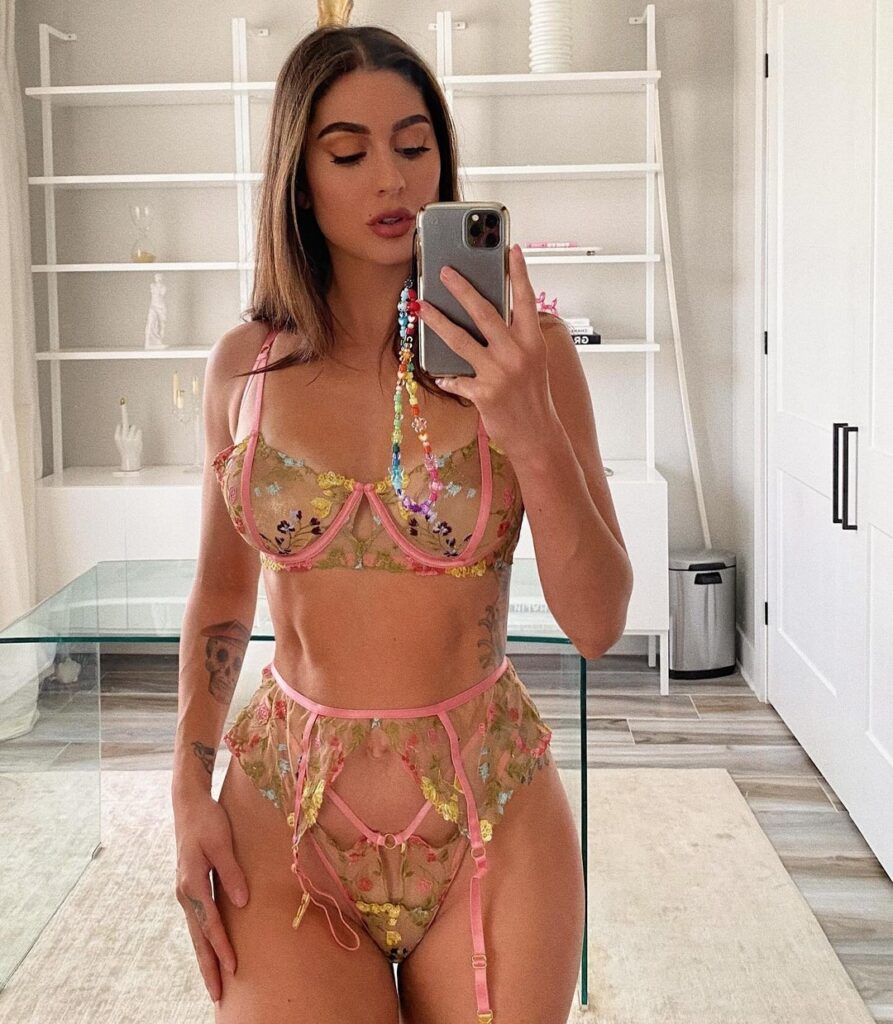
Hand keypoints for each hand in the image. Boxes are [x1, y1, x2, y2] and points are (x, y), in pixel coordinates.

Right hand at [174, 791, 248, 1003]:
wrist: (188, 803)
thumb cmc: (207, 820)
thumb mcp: (221, 843)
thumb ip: (231, 873)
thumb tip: (241, 903)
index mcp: (193, 884)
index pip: (210, 924)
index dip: (222, 948)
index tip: (233, 969)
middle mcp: (186, 892)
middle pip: (198, 938)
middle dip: (208, 967)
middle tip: (217, 996)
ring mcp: (186, 891)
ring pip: (196, 932)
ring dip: (205, 957)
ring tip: (214, 982)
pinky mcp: (190, 886)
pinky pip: (198, 920)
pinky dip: (204, 940)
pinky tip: (210, 949)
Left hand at [415, 244, 555, 457]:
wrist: (538, 435)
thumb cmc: (533, 397)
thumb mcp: (534, 361)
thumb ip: (516, 338)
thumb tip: (488, 318)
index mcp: (532, 341)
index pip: (525, 299)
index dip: (518, 273)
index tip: (510, 249)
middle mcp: (516, 353)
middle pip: (484, 312)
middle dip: (462, 289)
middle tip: (444, 272)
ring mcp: (498, 372)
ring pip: (460, 339)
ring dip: (437, 321)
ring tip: (421, 307)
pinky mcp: (483, 393)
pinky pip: (456, 378)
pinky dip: (445, 375)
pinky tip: (436, 373)